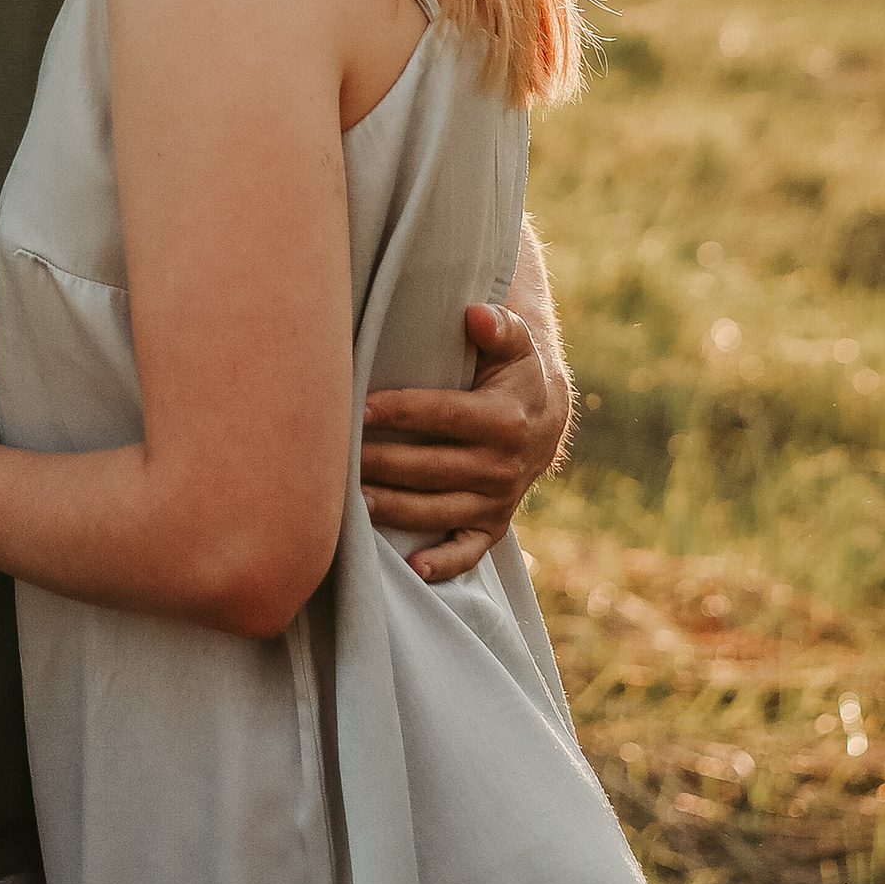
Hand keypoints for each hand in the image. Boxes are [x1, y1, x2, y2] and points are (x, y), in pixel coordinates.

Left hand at [361, 300, 572, 585]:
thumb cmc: (513, 373)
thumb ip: (499, 326)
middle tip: (339, 458)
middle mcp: (502, 466)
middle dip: (384, 463)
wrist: (544, 420)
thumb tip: (474, 314)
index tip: (360, 407)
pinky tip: (411, 569)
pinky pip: (468, 552)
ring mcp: (497, 501)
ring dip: (395, 509)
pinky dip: (443, 565)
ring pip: (438, 510)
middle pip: (433, 467)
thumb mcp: (515, 344)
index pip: (445, 415)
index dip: (402, 411)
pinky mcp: (492, 526)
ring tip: (353, 502)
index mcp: (506, 420)